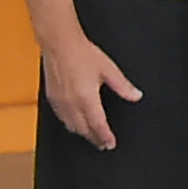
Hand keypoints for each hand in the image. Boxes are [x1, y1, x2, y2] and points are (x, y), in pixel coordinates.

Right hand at [38, 32, 141, 151]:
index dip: (105, 137)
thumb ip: (123, 86)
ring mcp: (60, 102)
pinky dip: (70, 124)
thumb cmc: (82, 54)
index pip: (98, 125)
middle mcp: (72, 103)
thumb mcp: (108, 69)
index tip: (111, 144)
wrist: (60, 44)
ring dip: (82, 133)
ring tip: (91, 137)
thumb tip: (136, 95)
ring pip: (71, 126)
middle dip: (94, 138)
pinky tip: (75, 123)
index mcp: (87, 98)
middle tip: (102, 144)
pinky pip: (61, 118)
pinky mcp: (51, 98)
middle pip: (83, 129)